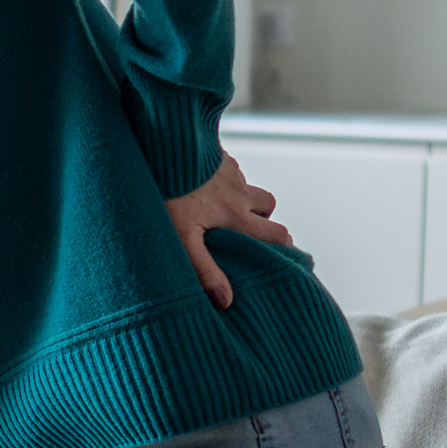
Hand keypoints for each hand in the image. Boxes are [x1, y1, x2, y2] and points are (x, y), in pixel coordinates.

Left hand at [166, 153, 290, 310]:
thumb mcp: (184, 238)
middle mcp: (240, 192)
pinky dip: (225, 180)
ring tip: (223, 209)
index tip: (280, 256)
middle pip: (269, 207)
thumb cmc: (170, 194)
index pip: (276, 234)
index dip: (283, 247)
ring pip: (249, 186)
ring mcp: (229, 170)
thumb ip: (204, 269)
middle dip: (264, 221)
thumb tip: (226, 300)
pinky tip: (204, 185)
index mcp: (235, 215)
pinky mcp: (216, 154)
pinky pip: (230, 169)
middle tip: (249, 234)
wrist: (163, 146)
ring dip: (245, 198)